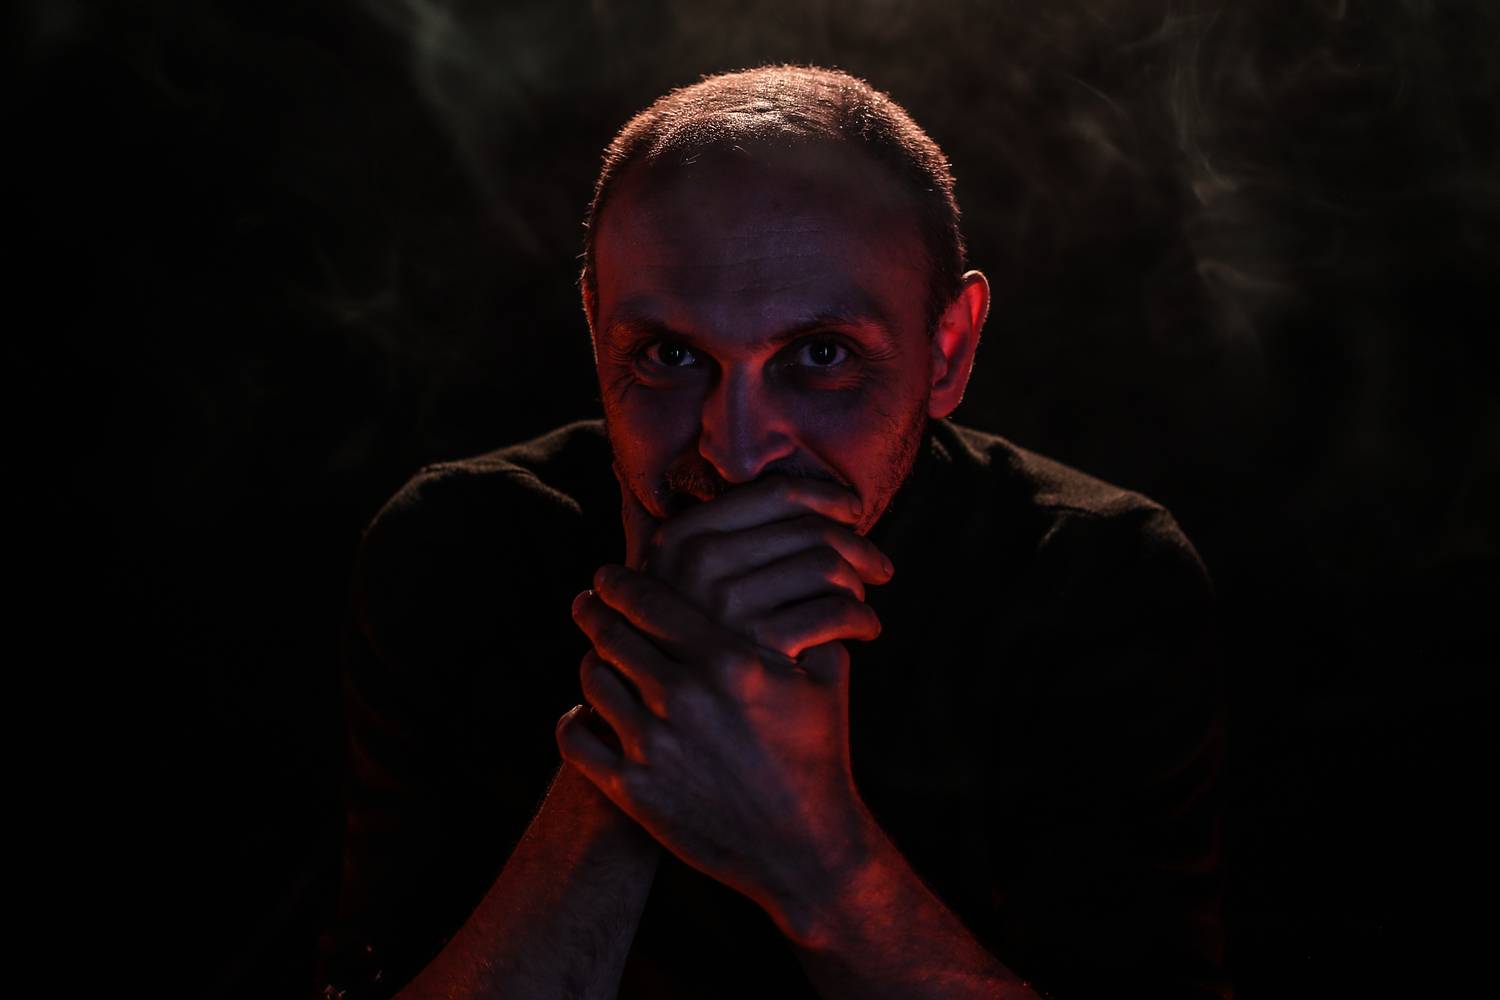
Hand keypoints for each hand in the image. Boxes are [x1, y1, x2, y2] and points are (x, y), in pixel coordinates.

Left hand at [558, 566, 874, 938]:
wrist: (806, 848)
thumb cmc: (818, 758)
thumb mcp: (826, 680)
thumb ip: (810, 623)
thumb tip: (795, 580)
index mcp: (727, 662)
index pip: (650, 602)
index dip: (621, 582)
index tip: (608, 574)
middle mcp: (683, 697)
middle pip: (612, 634)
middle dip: (594, 612)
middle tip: (588, 604)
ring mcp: (653, 745)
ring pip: (593, 680)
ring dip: (591, 661)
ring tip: (595, 656)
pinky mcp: (634, 790)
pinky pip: (577, 739)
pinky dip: (575, 720)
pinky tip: (586, 713)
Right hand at [617, 473, 893, 659]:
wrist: (694, 734)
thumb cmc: (707, 651)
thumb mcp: (698, 585)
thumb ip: (734, 540)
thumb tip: (817, 494)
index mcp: (681, 536)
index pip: (774, 491)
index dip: (827, 496)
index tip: (855, 511)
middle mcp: (695, 564)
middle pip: (809, 528)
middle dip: (856, 545)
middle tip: (879, 567)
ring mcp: (722, 605)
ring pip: (827, 565)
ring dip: (859, 582)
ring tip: (862, 601)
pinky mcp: (758, 644)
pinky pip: (837, 610)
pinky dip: (863, 617)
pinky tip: (865, 629)